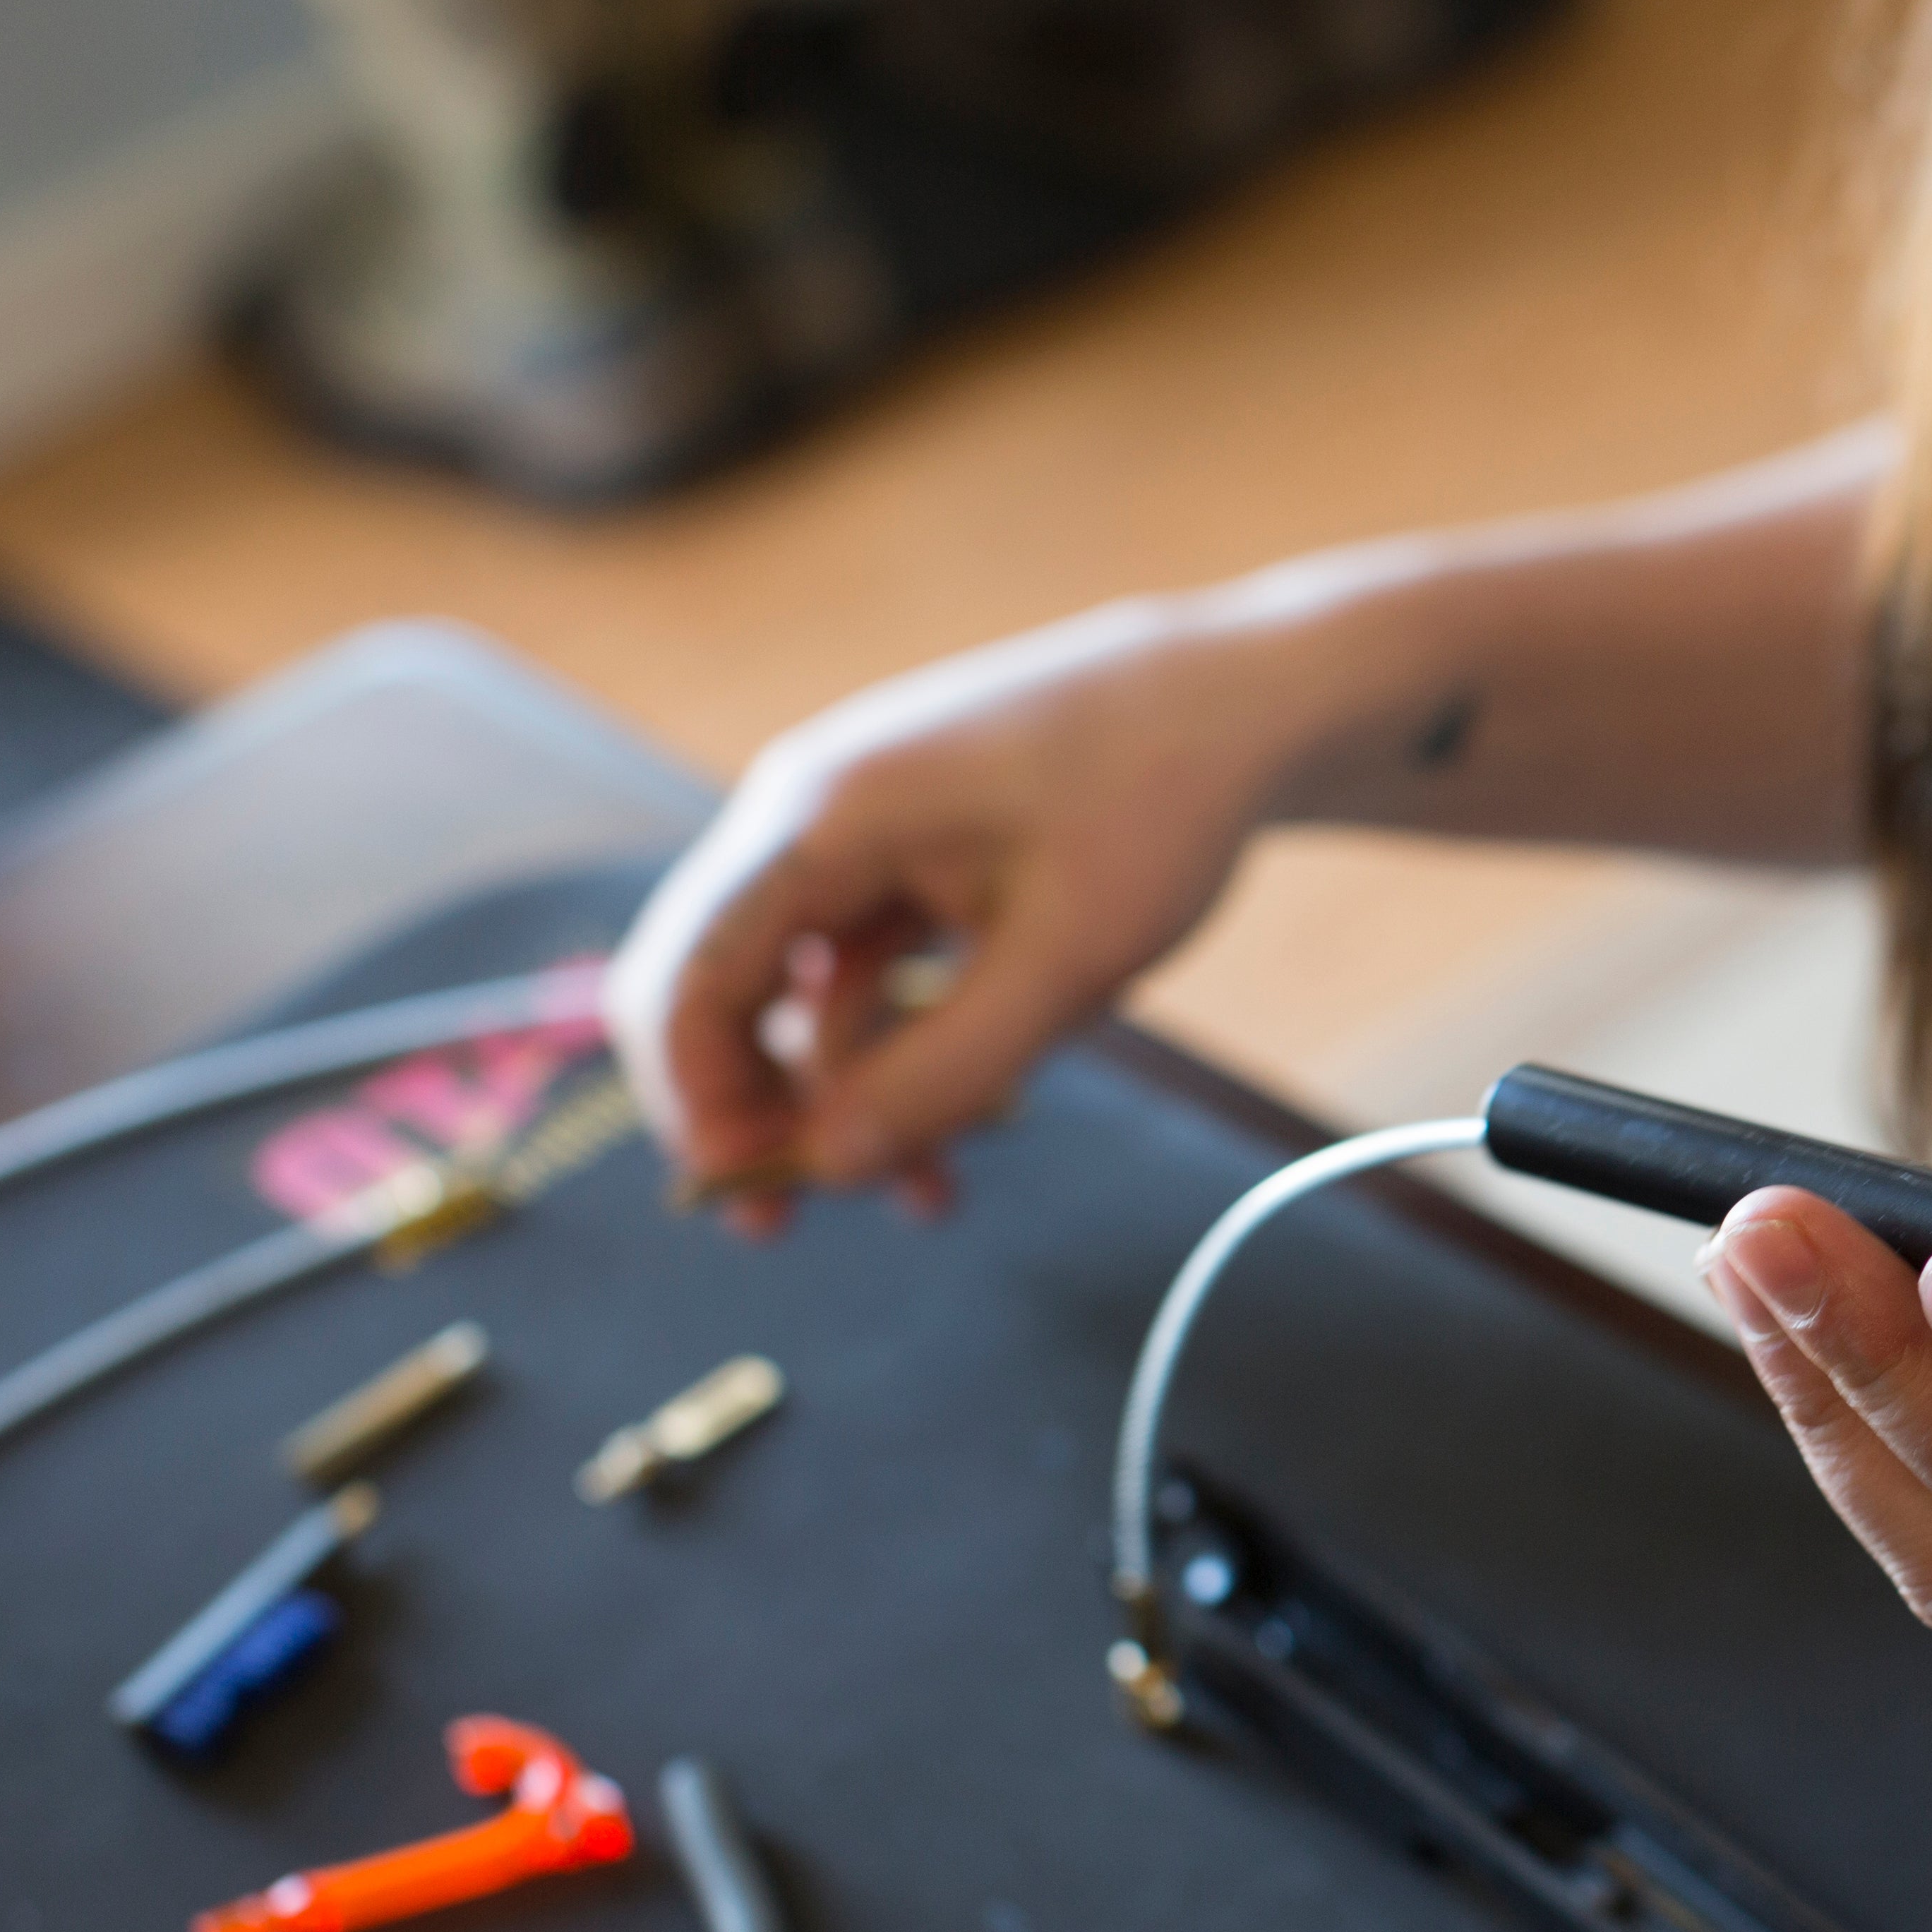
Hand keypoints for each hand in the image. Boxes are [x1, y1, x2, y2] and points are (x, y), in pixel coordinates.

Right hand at [605, 592, 1321, 1216]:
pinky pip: (870, 973)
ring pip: (807, 995)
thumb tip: (830, 1166)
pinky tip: (968, 1119)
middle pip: (723, 986)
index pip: (694, 972)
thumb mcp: (1067, 962)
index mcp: (824, 819)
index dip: (696, 1095)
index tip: (740, 1194)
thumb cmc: (1158, 805)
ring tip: (928, 1197)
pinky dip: (900, 1048)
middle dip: (754, 1109)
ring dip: (847, 1096)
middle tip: (790, 1226)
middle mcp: (813, 818)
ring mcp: (858, 838)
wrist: (1237, 706)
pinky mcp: (909, 861)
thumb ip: (945, 1069)